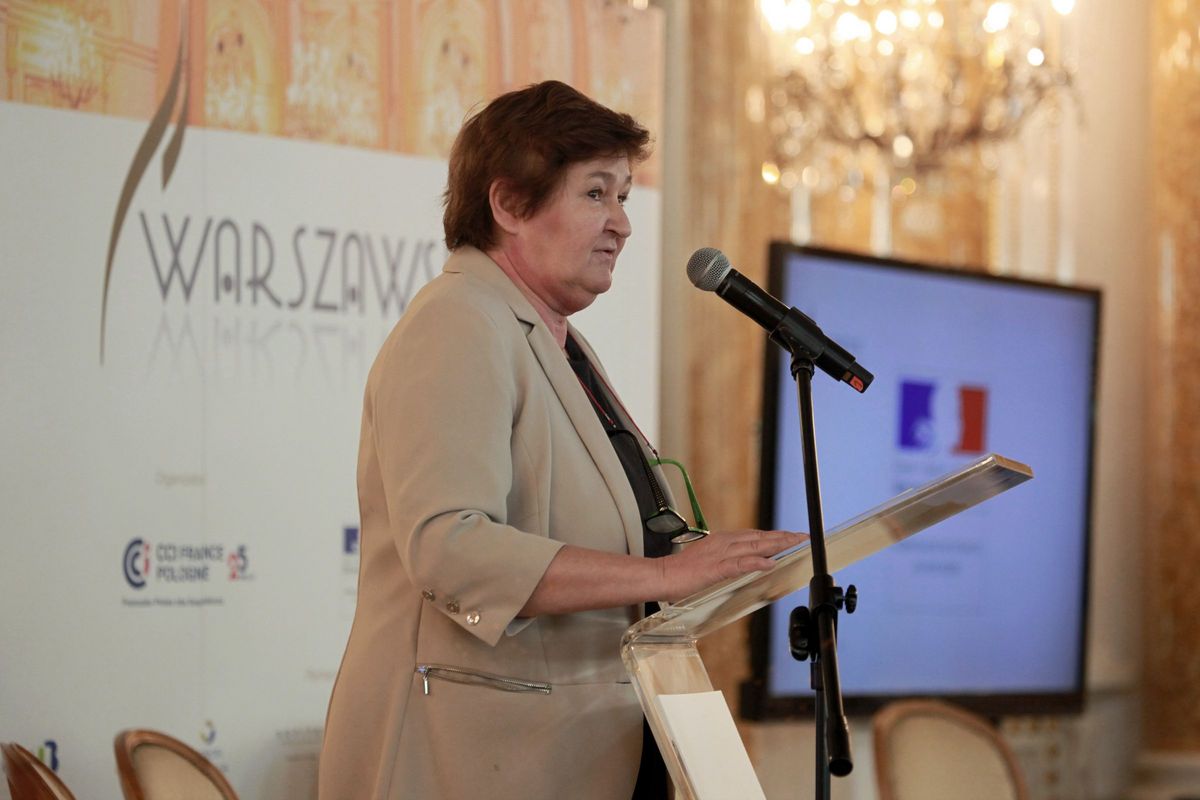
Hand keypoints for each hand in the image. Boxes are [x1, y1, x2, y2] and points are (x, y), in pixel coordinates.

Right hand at [657, 529, 806, 602]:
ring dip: (775, 544)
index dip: (773, 536)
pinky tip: (769, 563)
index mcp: (722, 541)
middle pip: (759, 538)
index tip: (790, 536)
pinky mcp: (715, 568)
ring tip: (794, 543)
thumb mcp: (708, 563)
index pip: (753, 536)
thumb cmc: (681, 572)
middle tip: (802, 536)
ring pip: (753, 547)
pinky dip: (756, 563)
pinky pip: (739, 565)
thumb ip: (726, 562)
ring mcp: (719, 555)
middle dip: (782, 537)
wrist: (661, 575)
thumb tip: (742, 565)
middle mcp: (723, 544)